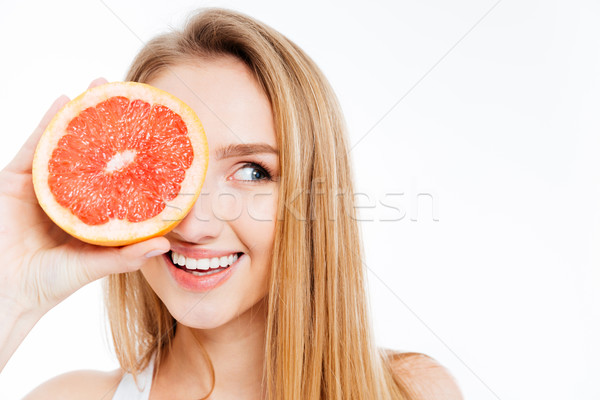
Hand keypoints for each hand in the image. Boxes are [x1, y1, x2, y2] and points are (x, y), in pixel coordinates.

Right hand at [0, 78, 169, 316]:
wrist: (4, 292)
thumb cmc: (49, 283)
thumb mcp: (93, 266)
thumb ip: (126, 256)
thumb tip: (166, 244)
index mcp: (91, 210)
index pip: (115, 175)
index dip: (131, 153)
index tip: (152, 130)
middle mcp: (69, 193)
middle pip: (92, 151)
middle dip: (108, 123)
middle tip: (127, 94)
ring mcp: (42, 185)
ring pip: (64, 143)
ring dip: (80, 113)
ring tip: (99, 86)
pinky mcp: (14, 181)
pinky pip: (34, 147)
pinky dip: (47, 124)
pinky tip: (63, 101)